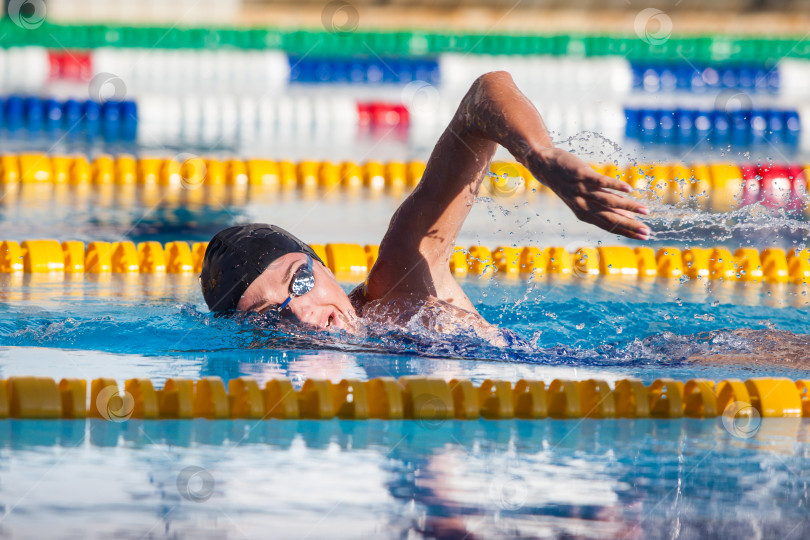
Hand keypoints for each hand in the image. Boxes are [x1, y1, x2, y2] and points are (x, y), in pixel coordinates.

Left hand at [525, 147, 650, 240]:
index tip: (644, 236)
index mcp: (584, 213)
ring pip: (608, 201)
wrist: (545, 165)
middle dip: (630, 226)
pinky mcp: (582, 175)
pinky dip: (615, 186)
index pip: (608, 226)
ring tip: (645, 211)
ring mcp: (582, 191)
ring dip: (628, 207)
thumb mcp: (585, 198)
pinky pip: (601, 182)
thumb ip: (605, 207)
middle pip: (610, 218)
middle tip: (647, 232)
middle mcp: (583, 205)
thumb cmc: (568, 183)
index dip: (626, 231)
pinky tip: (629, 189)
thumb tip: (629, 216)